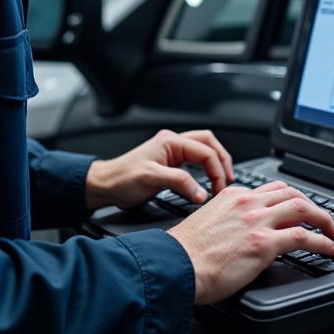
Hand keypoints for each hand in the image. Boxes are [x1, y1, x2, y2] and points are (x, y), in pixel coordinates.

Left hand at [85, 128, 234, 210]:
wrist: (105, 185)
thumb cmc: (122, 179)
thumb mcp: (151, 179)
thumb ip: (179, 182)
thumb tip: (202, 192)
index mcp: (170, 141)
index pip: (205, 151)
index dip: (216, 170)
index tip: (218, 189)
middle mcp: (172, 143)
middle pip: (208, 143)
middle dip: (222, 161)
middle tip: (227, 181)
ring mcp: (171, 151)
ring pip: (203, 149)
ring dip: (215, 163)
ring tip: (222, 180)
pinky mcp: (170, 162)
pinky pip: (195, 160)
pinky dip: (205, 169)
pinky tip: (207, 180)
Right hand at [167, 181, 333, 303]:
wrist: (175, 266)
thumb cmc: (185, 254)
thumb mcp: (207, 223)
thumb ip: (228, 220)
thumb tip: (241, 232)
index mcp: (232, 196)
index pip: (271, 191)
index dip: (289, 201)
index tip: (298, 211)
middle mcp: (247, 203)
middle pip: (291, 193)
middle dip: (312, 206)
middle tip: (322, 219)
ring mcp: (257, 221)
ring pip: (303, 208)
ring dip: (324, 220)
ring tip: (333, 233)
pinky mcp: (264, 243)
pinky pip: (305, 237)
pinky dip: (324, 242)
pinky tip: (332, 249)